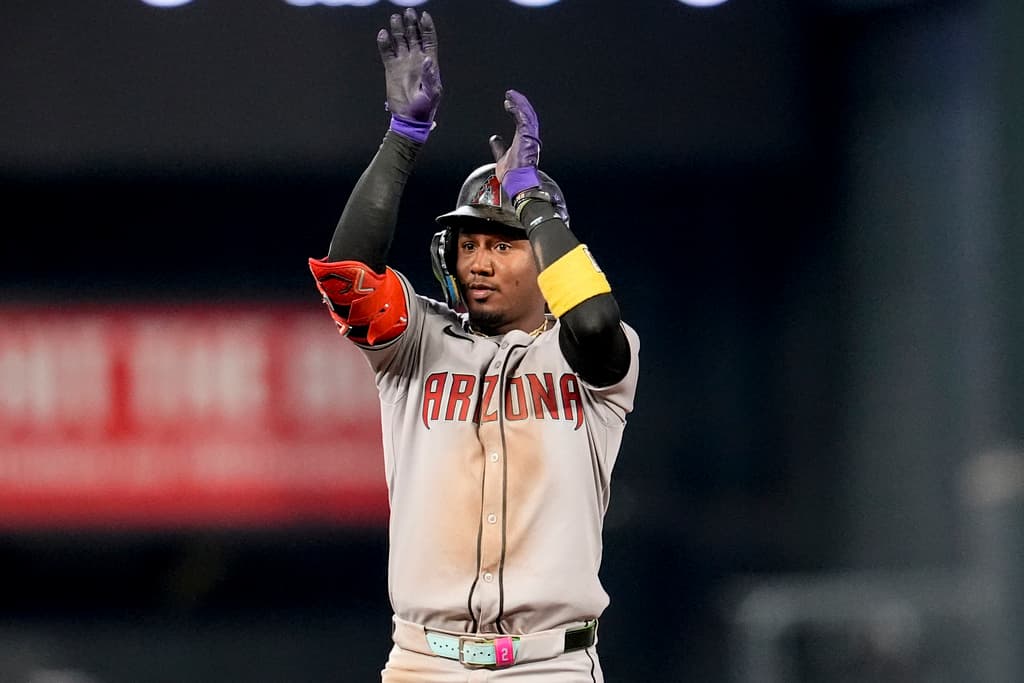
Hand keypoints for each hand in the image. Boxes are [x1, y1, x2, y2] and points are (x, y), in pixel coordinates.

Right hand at [377, 8, 440, 123]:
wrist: (408, 119)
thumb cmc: (424, 108)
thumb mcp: (432, 94)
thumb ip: (430, 77)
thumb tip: (428, 59)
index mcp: (429, 62)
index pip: (429, 39)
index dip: (427, 26)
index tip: (423, 15)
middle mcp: (416, 58)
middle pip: (414, 35)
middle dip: (412, 23)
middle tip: (408, 12)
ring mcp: (403, 62)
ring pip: (400, 39)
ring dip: (398, 28)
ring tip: (395, 18)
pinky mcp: (390, 68)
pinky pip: (386, 51)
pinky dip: (384, 42)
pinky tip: (383, 34)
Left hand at [488, 89, 541, 196]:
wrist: (518, 185)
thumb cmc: (513, 176)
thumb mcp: (502, 157)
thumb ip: (499, 147)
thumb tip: (494, 138)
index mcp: (526, 142)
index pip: (524, 122)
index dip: (517, 111)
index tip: (508, 103)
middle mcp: (531, 139)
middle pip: (527, 115)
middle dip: (519, 103)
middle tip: (510, 94)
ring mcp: (531, 138)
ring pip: (527, 114)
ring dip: (519, 103)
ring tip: (510, 95)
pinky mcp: (528, 137)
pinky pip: (524, 119)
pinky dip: (517, 109)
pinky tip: (510, 103)